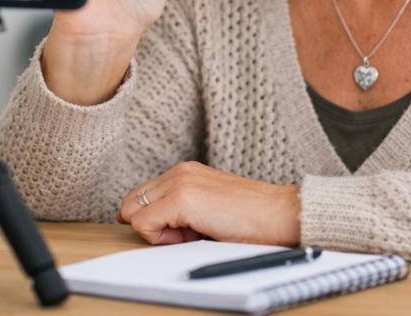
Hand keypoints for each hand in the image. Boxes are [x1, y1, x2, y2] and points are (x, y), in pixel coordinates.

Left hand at [116, 162, 300, 246]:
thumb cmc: (251, 218)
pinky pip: (142, 224)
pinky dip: (160, 238)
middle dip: (151, 225)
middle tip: (186, 234)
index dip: (155, 221)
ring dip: (157, 231)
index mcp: (186, 172)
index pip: (142, 196)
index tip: (183, 231)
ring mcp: (179, 183)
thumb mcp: (208, 206)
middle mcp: (179, 172)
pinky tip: (192, 235)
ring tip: (193, 233)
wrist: (279, 214)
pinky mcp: (181, 199)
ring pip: (134, 213)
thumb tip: (150, 225)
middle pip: (131, 203)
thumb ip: (181, 209)